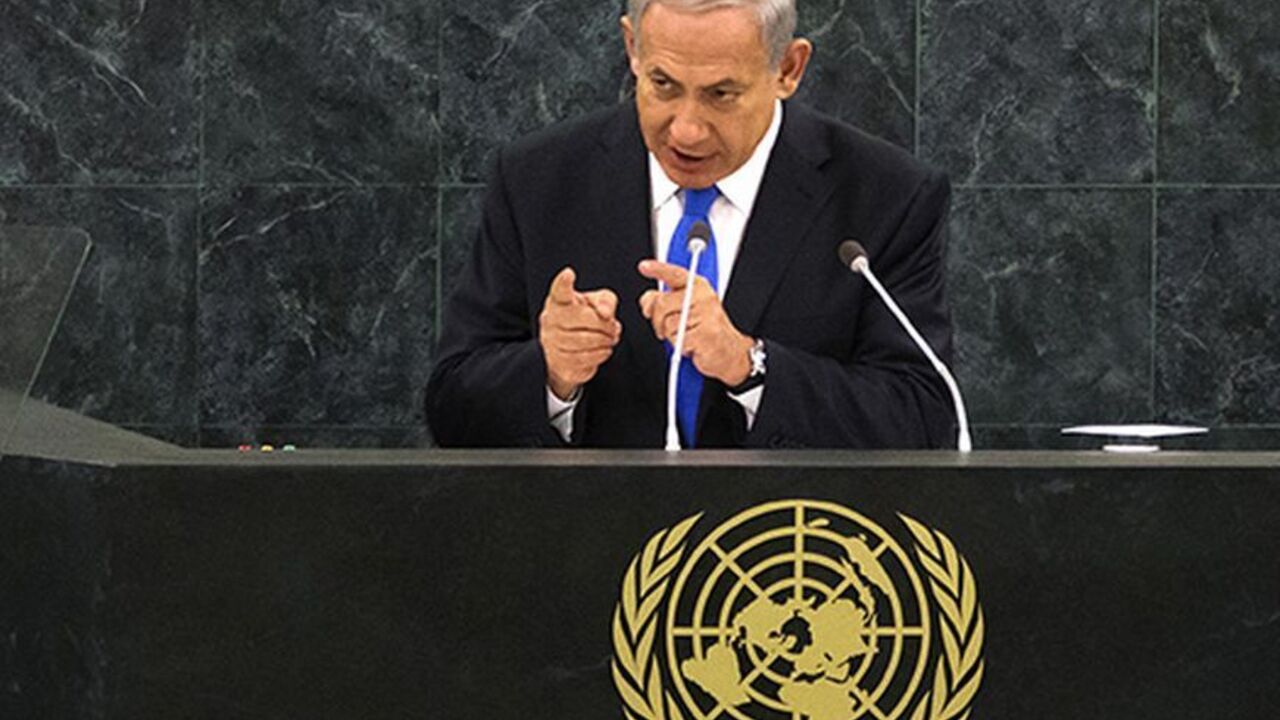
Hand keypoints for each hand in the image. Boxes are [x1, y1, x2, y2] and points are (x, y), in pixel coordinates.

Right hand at [539, 267, 621, 399]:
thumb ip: (606, 301)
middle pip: (582, 318)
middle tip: (615, 328)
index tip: (569, 274)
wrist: (568, 350)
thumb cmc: (584, 320)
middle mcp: (550, 319)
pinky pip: (583, 359)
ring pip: (583, 340)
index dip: (563, 282)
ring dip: (604, 341)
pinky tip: (605, 350)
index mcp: (559, 301)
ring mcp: (551, 341)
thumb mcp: (598, 303)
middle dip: (604, 324)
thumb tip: (605, 313)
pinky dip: (600, 354)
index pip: (559, 290)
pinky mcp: (558, 361)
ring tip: (611, 339)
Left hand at [637, 259, 752, 385]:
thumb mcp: (683, 310)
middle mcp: (703, 297)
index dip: (658, 269)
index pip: (675, 274)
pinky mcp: (706, 334)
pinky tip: (692, 345)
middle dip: (657, 320)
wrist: (728, 351)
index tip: (644, 266)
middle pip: (662, 304)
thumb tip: (647, 301)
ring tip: (686, 336)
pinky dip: (681, 347)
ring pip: (668, 325)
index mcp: (698, 287)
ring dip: (671, 337)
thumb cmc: (706, 330)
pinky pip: (678, 341)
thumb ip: (662, 301)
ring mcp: (706, 315)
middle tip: (666, 328)